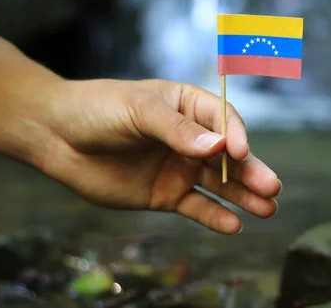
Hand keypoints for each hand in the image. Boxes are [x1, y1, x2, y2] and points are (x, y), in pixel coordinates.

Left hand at [39, 79, 280, 233]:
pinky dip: (214, 216)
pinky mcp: (165, 194)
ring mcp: (179, 167)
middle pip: (228, 156)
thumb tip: (217, 149)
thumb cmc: (98, 109)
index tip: (239, 153)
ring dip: (242, 195)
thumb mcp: (138, 110)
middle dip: (251, 171)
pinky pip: (195, 206)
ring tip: (268, 208)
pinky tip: (233, 225)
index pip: (223, 119)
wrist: (56, 136)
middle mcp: (190, 137)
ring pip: (218, 183)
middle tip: (273, 187)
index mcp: (187, 105)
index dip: (235, 136)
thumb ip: (177, 130)